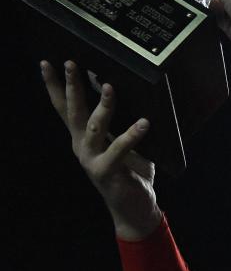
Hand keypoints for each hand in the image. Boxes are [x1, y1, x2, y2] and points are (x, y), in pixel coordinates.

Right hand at [42, 60, 161, 239]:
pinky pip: (119, 150)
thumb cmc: (131, 171)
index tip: (47, 63)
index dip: (55, 86)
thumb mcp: (124, 141)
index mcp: (84, 137)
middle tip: (70, 62)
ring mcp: (92, 160)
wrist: (134, 208)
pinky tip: (144, 122)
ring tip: (109, 86)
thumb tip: (127, 91)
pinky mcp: (107, 172)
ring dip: (102, 106)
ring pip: (93, 127)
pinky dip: (131, 135)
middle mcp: (83, 146)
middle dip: (71, 86)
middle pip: (73, 111)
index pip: (65, 107)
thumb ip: (120, 123)